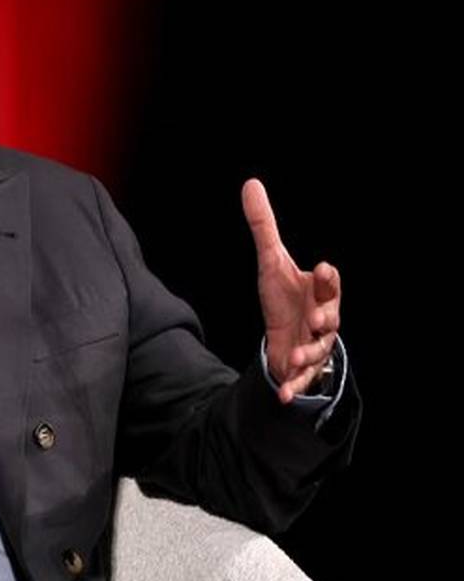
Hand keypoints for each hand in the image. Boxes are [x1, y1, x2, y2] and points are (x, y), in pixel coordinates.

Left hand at [241, 179, 341, 403]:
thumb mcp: (271, 260)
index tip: (321, 268)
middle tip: (318, 318)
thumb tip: (250, 183)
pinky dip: (293, 388)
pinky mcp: (301, 368)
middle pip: (331, 318)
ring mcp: (314, 345)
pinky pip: (300, 381)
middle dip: (326, 318)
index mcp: (319, 292)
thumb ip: (264, 226)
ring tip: (298, 356)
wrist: (286, 335)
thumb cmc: (285, 295)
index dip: (327, 278)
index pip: (329, 284)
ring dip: (310, 355)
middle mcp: (323, 319)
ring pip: (318, 351)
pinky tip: (282, 396)